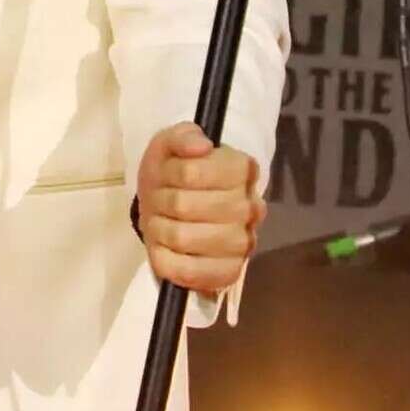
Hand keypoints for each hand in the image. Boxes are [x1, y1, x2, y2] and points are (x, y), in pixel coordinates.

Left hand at [136, 123, 264, 294]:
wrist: (178, 209)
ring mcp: (243, 244)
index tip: (167, 172)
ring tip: (161, 221)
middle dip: (160, 202)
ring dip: (159, 229)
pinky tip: (166, 248)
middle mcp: (251, 207)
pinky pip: (186, 271)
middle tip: (159, 200)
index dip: (168, 173)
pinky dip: (164, 260)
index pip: (190, 173)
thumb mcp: (171, 144)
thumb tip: (202, 146)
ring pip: (182, 238)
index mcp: (242, 169)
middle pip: (183, 206)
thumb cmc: (175, 174)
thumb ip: (183, 137)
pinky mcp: (229, 273)